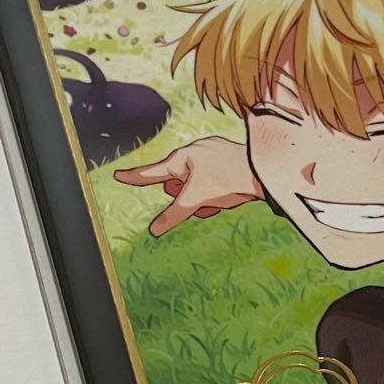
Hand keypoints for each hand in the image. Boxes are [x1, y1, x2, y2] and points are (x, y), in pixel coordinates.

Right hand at [113, 137, 262, 236]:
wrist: (265, 170)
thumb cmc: (228, 180)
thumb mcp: (196, 201)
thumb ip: (174, 215)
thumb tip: (154, 230)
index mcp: (181, 159)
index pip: (151, 172)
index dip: (134, 177)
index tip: (119, 175)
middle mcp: (193, 153)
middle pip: (177, 183)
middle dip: (186, 196)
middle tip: (203, 199)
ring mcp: (211, 154)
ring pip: (196, 184)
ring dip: (203, 197)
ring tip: (220, 198)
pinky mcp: (227, 158)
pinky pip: (212, 180)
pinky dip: (216, 193)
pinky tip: (229, 196)